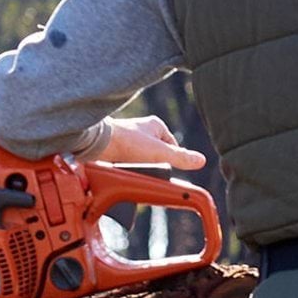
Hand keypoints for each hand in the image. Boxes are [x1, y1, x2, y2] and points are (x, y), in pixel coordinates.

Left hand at [85, 116, 206, 168]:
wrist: (97, 144)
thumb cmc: (128, 143)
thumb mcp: (160, 152)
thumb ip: (181, 158)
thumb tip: (201, 160)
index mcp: (155, 125)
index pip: (172, 145)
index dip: (172, 159)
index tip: (167, 168)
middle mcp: (141, 130)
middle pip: (156, 153)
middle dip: (154, 165)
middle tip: (150, 172)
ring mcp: (127, 138)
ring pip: (141, 158)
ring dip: (139, 167)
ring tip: (134, 172)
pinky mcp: (115, 147)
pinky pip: (127, 161)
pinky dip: (127, 168)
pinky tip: (124, 172)